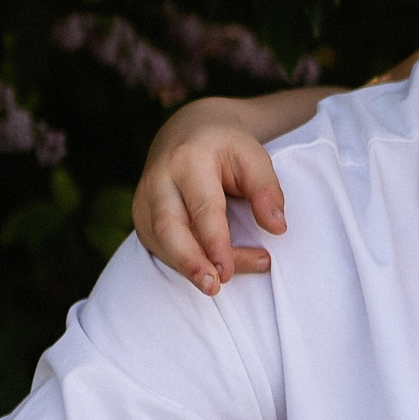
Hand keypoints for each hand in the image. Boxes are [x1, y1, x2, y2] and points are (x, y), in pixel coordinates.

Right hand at [131, 96, 290, 294]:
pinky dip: (181, 262)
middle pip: (167, 228)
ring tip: (216, 286)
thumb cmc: (227, 148)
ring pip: (160, 241)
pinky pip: (158, 246)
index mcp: (189, 160)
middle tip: (213, 287)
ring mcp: (144, 200)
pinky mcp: (141, 216)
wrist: (188, 131)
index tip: (227, 270)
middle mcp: (158, 180)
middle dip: (189, 261)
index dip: (215, 242)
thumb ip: (267, 190)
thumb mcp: (254, 157)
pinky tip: (206, 270)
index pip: (202, 208)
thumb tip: (277, 228)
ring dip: (187, 267)